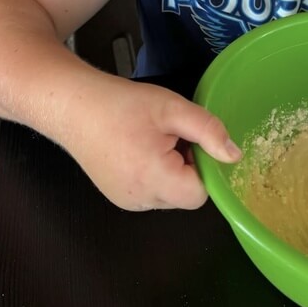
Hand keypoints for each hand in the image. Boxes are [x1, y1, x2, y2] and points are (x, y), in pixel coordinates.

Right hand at [62, 77, 241, 210]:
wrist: (73, 106)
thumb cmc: (120, 105)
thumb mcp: (172, 108)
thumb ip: (209, 131)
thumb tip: (234, 156)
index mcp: (154, 179)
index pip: (201, 193)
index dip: (203, 166)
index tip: (188, 141)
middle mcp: (140, 199)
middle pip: (185, 195)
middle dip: (187, 167)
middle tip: (169, 136)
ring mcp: (127, 202)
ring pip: (169, 195)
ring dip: (171, 171)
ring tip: (150, 140)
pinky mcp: (118, 197)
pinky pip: (151, 193)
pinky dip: (153, 174)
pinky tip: (138, 150)